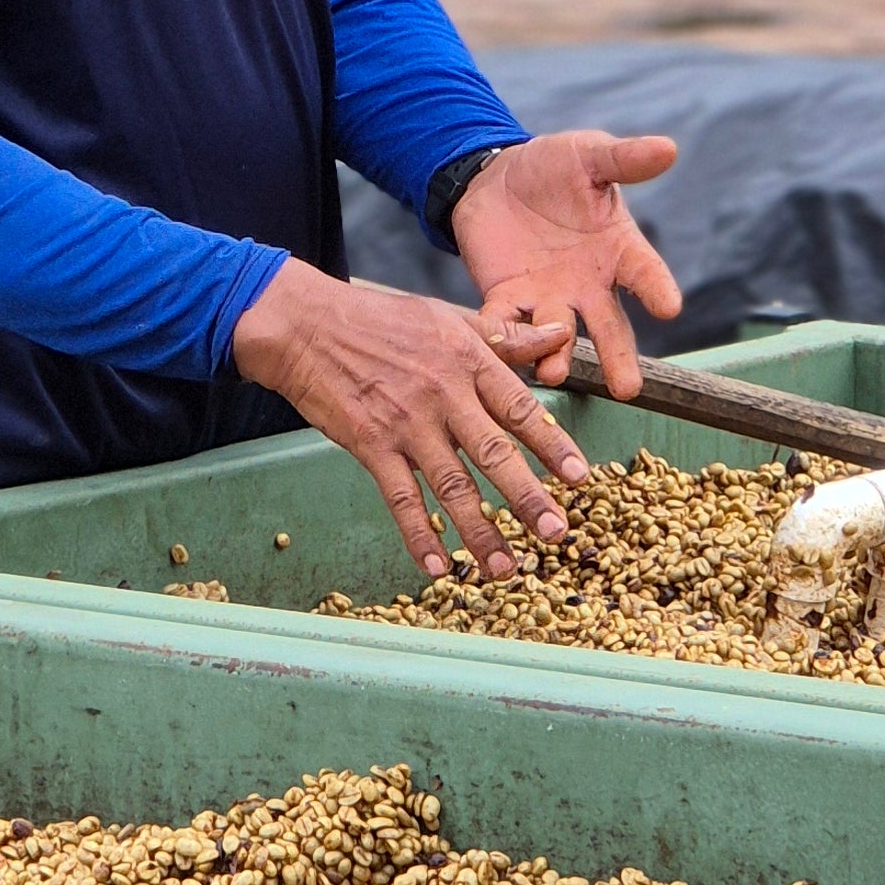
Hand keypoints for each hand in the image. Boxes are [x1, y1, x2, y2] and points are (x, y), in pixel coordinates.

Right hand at [231, 260, 582, 582]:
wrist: (306, 325)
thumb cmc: (378, 318)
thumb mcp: (447, 317)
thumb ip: (504, 336)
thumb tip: (558, 336)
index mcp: (466, 358)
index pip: (518, 407)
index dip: (551, 444)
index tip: (579, 476)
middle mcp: (443, 393)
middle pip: (494, 453)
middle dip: (528, 498)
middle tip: (557, 533)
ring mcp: (406, 422)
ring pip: (452, 485)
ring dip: (480, 530)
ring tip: (506, 568)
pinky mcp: (371, 445)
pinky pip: (401, 498)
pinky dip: (419, 535)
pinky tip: (437, 566)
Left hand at [450, 129, 681, 403]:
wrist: (496, 177)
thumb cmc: (554, 167)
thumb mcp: (589, 155)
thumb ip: (624, 159)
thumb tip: (669, 148)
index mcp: (618, 250)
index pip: (645, 273)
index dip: (657, 289)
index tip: (669, 307)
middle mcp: (588, 284)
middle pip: (609, 327)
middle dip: (617, 357)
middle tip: (628, 388)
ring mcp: (548, 297)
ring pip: (558, 336)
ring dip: (557, 354)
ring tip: (555, 371)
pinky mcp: (507, 298)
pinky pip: (506, 323)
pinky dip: (505, 337)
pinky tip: (504, 348)